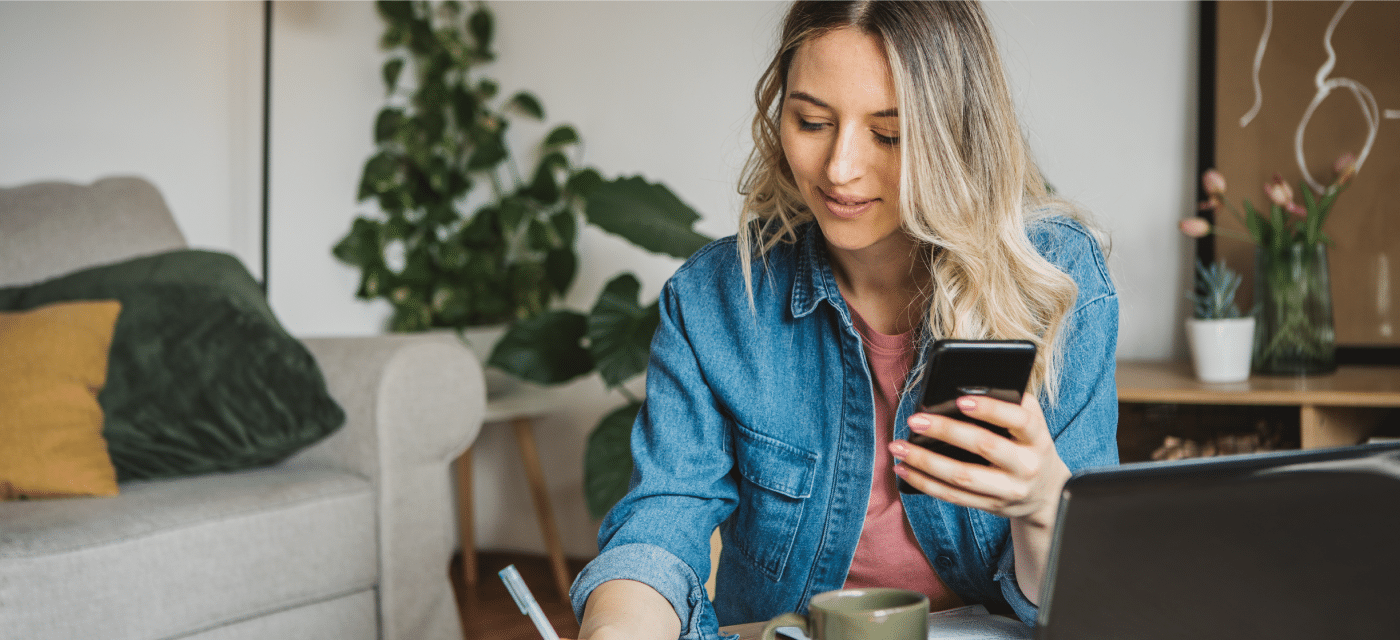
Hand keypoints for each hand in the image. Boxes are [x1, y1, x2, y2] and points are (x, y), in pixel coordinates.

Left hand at [891, 393, 1068, 523]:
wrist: (1047, 494)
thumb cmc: (1029, 446)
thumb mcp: (1032, 426)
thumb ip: (1011, 405)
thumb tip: (967, 388)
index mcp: (1038, 439)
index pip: (1019, 420)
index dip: (991, 409)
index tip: (961, 400)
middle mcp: (1027, 466)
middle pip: (984, 447)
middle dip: (946, 431)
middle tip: (916, 420)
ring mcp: (1008, 490)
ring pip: (962, 477)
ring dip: (925, 461)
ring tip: (899, 446)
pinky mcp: (990, 506)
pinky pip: (953, 496)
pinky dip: (925, 482)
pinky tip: (905, 468)